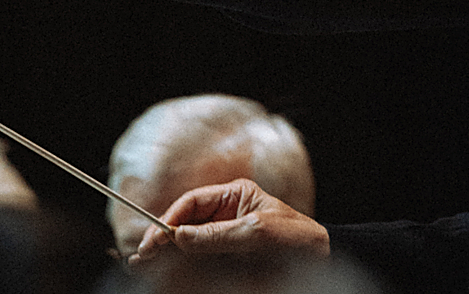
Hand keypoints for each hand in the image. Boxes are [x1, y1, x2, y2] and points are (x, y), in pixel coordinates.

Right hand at [131, 179, 328, 264]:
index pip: (191, 203)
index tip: (155, 240)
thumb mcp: (258, 233)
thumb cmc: (299, 239)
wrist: (326, 260)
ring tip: (144, 266)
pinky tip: (167, 273)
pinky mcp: (230, 260)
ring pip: (189, 244)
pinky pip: (201, 261)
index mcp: (234, 196)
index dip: (169, 220)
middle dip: (162, 239)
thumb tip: (180, 237)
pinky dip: (183, 267)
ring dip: (167, 256)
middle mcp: (227, 214)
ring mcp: (228, 237)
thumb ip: (218, 234)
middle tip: (142, 257)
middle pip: (185, 224)